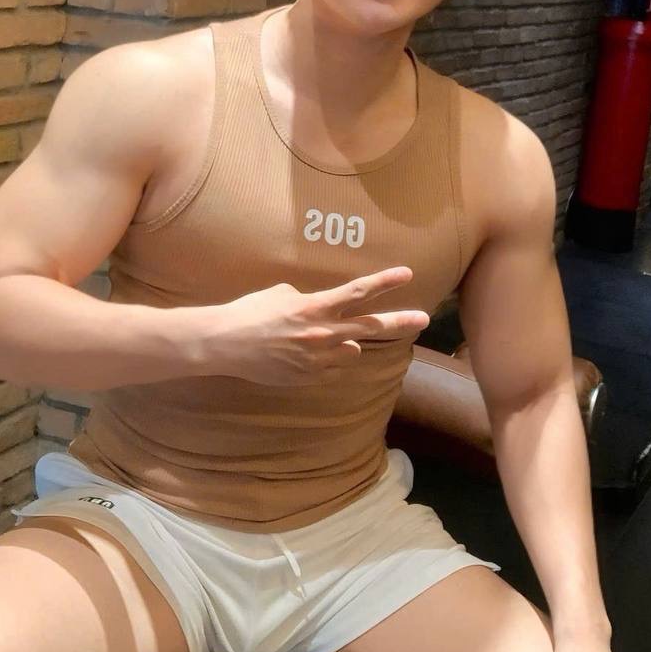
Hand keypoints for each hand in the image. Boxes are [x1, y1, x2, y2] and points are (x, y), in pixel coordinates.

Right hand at [202, 266, 430, 385]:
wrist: (226, 344)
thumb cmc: (250, 313)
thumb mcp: (280, 294)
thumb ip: (308, 301)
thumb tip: (320, 309)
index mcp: (315, 307)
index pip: (357, 292)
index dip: (384, 282)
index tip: (407, 274)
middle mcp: (323, 333)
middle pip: (370, 326)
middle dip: (400, 321)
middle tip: (423, 318)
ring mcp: (318, 359)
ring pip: (351, 351)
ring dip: (346, 343)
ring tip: (322, 338)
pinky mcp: (309, 377)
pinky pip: (330, 368)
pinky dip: (327, 360)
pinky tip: (304, 354)